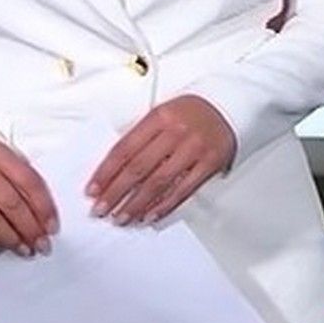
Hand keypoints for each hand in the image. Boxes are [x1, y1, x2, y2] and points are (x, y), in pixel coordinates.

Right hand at [0, 134, 57, 255]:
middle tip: (40, 243)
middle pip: (8, 203)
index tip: (51, 226)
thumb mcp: (6, 156)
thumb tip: (44, 216)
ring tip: (23, 248)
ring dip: (9, 239)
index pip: (27, 181)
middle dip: (29, 228)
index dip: (43, 207)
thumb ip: (23, 180)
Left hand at [88, 95, 237, 225]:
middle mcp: (176, 132)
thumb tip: (113, 170)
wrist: (230, 105)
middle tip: (102, 210)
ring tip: (122, 217)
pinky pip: (183, 190)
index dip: (105, 172)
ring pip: (158, 182)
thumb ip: (141, 137)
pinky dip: (164, 205)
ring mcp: (194, 149)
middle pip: (138, 168)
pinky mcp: (210, 163)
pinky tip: (150, 215)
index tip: (93, 190)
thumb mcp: (162, 114)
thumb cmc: (192, 112)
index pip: (124, 149)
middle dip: (116, 193)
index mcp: (159, 117)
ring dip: (137, 204)